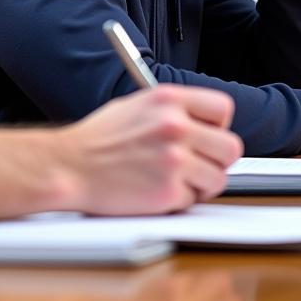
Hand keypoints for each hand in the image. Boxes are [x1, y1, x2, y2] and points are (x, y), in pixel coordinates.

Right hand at [61, 86, 242, 214]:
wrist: (70, 166)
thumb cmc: (97, 139)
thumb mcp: (135, 106)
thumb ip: (171, 111)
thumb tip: (200, 124)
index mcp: (168, 99)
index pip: (222, 108)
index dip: (218, 126)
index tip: (208, 135)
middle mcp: (176, 126)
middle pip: (230, 147)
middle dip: (216, 160)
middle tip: (198, 164)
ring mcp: (174, 159)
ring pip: (217, 179)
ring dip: (199, 184)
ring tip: (173, 179)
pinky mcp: (169, 191)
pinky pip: (193, 201)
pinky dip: (178, 200)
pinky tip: (155, 190)